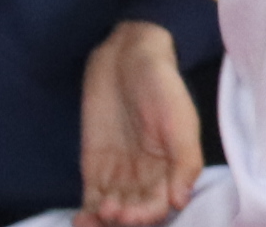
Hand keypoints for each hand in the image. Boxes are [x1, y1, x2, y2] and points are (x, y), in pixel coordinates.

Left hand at [78, 17, 204, 226]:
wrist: (128, 55)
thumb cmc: (161, 85)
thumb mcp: (180, 119)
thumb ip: (185, 160)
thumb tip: (181, 201)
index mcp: (171, 168)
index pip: (159, 205)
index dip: (145, 215)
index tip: (129, 213)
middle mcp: (146, 177)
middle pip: (135, 212)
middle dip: (123, 219)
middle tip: (111, 212)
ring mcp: (119, 174)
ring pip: (112, 212)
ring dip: (102, 222)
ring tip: (90, 219)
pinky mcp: (95, 167)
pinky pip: (92, 199)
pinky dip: (86, 215)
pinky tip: (80, 220)